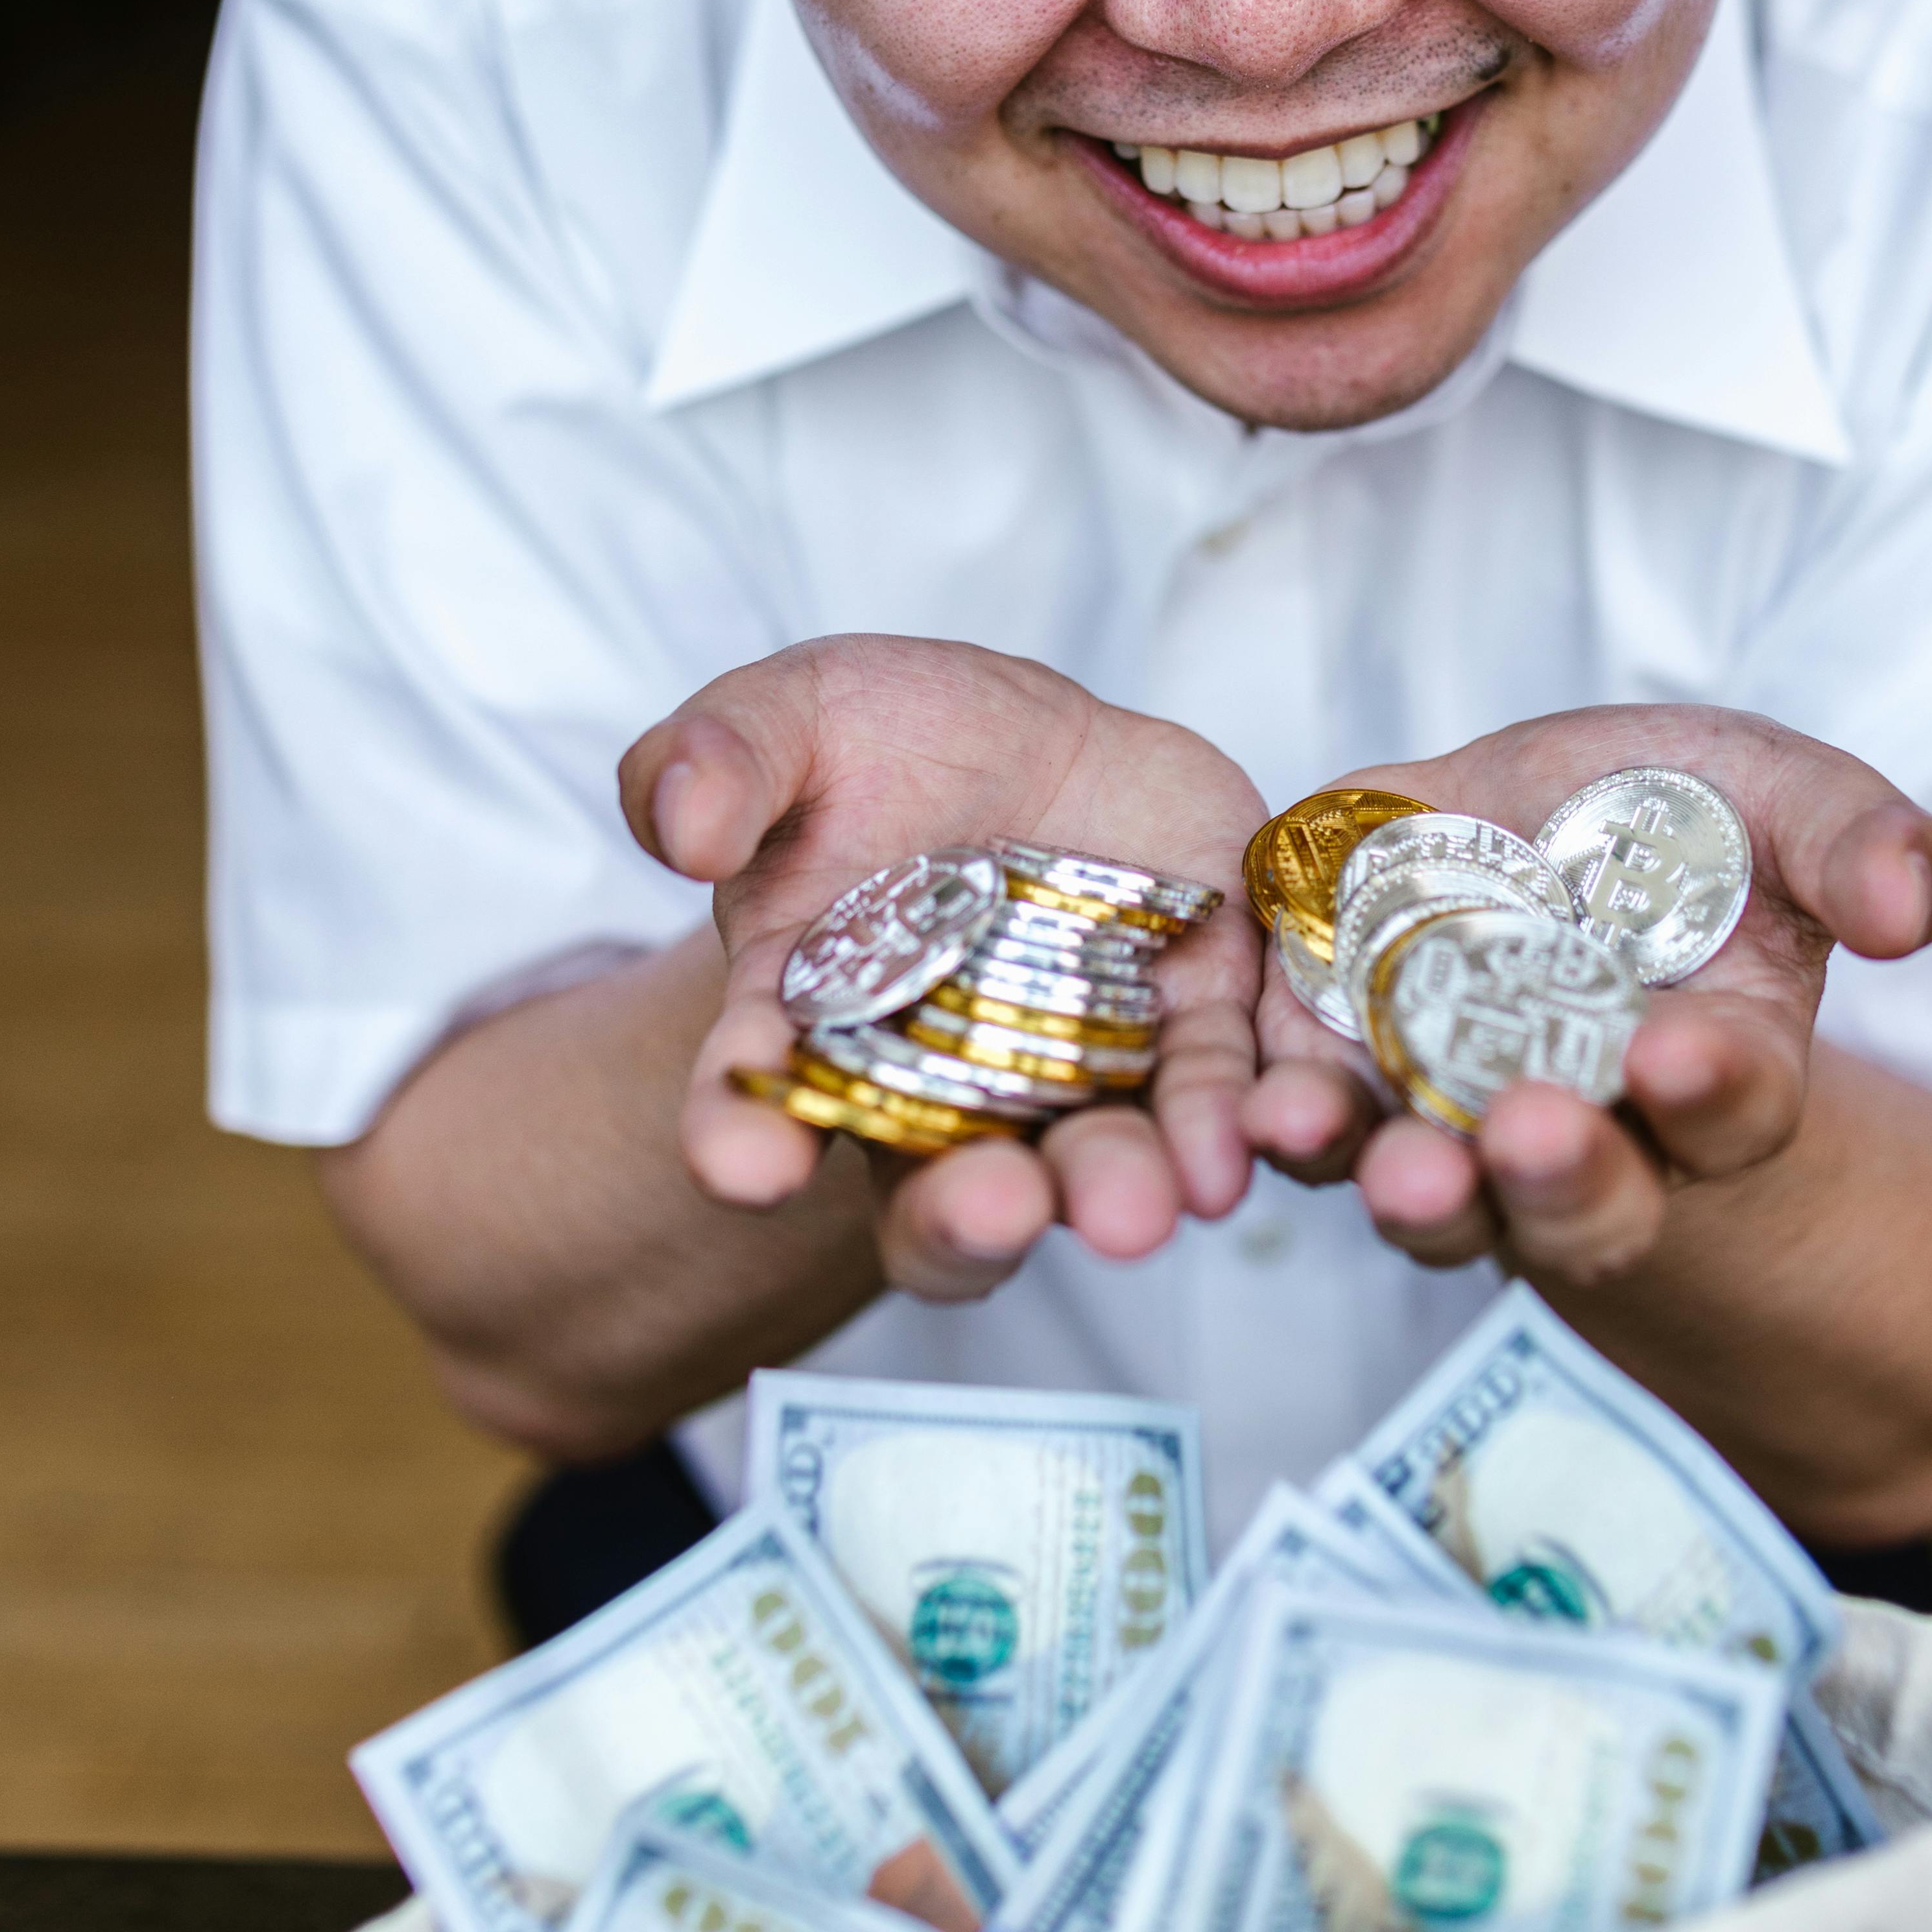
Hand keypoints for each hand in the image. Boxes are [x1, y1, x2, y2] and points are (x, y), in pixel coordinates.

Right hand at [619, 636, 1265, 1298]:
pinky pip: (1222, 1094)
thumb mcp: (789, 720)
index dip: (743, 1138)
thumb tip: (680, 822)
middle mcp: (941, 1090)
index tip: (748, 1166)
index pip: (756, 1101)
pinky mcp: (1195, 1028)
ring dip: (1112, 1190)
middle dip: (967, 1212)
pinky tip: (1252, 1139)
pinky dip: (1237, 1121)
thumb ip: (719, 759)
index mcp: (813, 1029)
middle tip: (993, 1209)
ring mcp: (1075, 1075)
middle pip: (939, 1190)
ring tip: (1136, 1206)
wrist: (1031, 740)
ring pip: (1089, 1165)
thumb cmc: (881, 747)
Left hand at [1241, 703, 1931, 1297]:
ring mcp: (1452, 1123)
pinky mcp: (1337, 1078)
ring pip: (1434, 1189)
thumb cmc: (1683, 830)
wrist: (1533, 830)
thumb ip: (1860, 846)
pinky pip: (1308, 1125)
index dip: (1710, 1086)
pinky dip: (1283, 1125)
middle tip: (1532, 1135)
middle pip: (1583, 1193)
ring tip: (1396, 1163)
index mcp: (1718, 1075)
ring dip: (1413, 1185)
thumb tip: (1919, 905)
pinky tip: (1263, 1108)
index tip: (1680, 1054)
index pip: (1732, 1102)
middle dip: (1560, 1173)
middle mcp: (1590, 1134)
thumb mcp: (1781, 803)